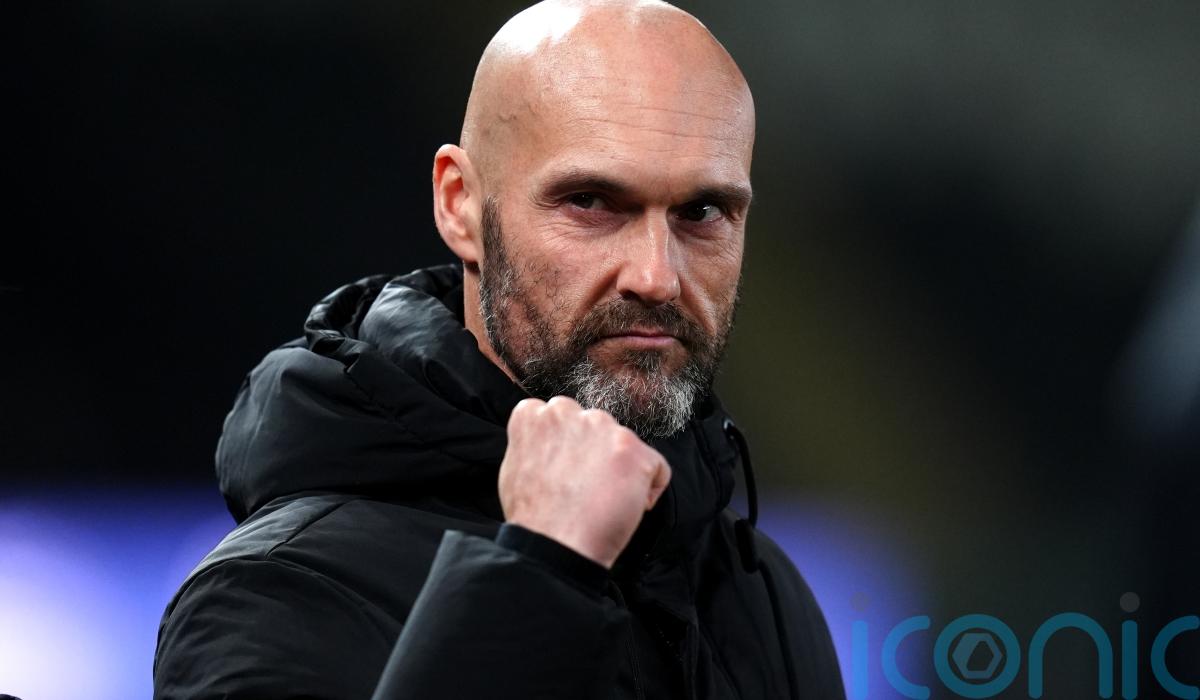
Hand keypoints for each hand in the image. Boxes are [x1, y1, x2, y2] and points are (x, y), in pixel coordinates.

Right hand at [498, 396, 671, 568]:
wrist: (555, 547)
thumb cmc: (535, 519)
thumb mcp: (514, 468)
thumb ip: (534, 443)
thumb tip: (548, 442)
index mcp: (534, 415)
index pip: (559, 414)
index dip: (567, 445)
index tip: (565, 469)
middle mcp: (568, 412)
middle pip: (595, 426)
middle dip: (595, 452)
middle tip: (585, 488)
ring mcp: (602, 428)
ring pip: (624, 444)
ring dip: (621, 468)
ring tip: (603, 501)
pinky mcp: (632, 449)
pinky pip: (656, 466)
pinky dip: (648, 488)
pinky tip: (629, 507)